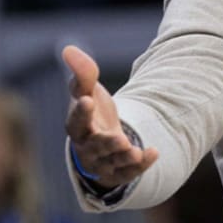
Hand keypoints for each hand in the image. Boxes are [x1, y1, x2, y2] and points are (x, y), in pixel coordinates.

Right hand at [63, 45, 157, 187]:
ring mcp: (103, 161)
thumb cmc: (92, 111)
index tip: (87, 100)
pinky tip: (154, 152)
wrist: (101, 137)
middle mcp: (87, 147)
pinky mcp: (118, 171)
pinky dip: (141, 165)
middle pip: (94, 147)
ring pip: (111, 163)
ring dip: (123, 157)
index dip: (80, 112)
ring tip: (133, 150)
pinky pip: (129, 173)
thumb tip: (68, 49)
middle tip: (119, 138)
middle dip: (106, 144)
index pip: (76, 122)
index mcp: (77, 126)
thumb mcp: (88, 91)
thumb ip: (82, 73)